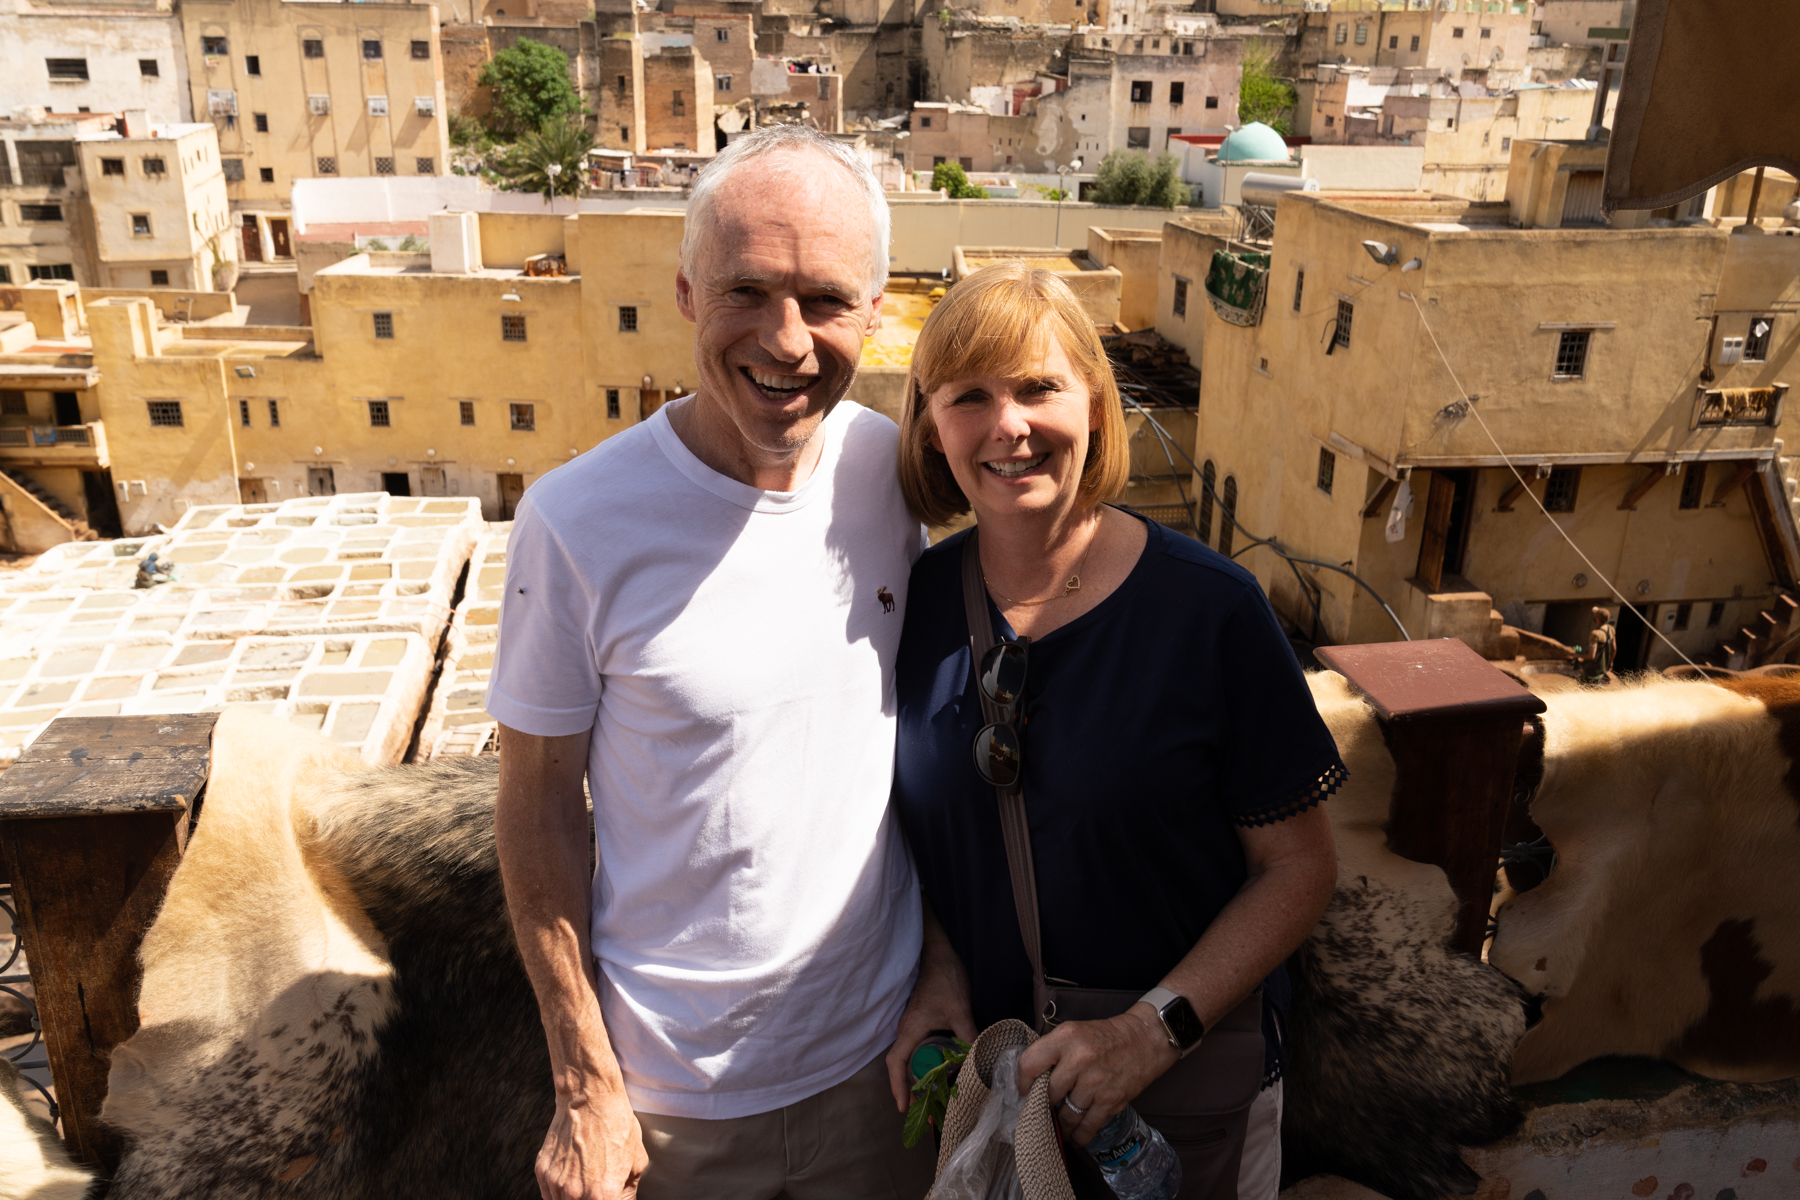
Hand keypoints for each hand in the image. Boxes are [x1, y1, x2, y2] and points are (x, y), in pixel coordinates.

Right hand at [535, 1086, 647, 1199]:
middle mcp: (575, 1195)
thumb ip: (629, 1191)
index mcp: (602, 1196)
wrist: (590, 1099)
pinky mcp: (542, 1172)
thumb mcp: (636, 1161)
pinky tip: (572, 1179)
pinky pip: (549, 1195)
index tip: (612, 1196)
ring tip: (586, 1183)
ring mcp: (556, 1184)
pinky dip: (560, 1193)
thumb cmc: (617, 1126)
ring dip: (575, 1199)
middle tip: (599, 1191)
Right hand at [885, 923, 977, 1110]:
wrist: (937, 953)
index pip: (896, 1063)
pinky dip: (927, 1064)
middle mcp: (907, 1031)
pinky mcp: (921, 1022)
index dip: (898, 1086)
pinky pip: (919, 1049)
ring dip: (921, 1078)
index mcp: (910, 1030)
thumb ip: (968, 1035)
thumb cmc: (944, 978)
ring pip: (912, 1059)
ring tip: (939, 1097)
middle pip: (903, 1067)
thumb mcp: (959, 1009)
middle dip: (913, 1090)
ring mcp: (913, 1026)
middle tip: (931, 1110)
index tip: (904, 1107)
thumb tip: (982, 1061)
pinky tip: (944, 1071)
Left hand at [1015, 1005, 1177, 1146]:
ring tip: (1059, 1124)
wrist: (1145, 1040)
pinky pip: (1087, 1126)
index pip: (1029, 1064)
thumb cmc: (1106, 1036)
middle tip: (1042, 1110)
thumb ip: (1052, 1052)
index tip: (1024, 1090)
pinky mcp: (1110, 1100)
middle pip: (1048, 1094)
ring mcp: (1096, 1082)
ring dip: (1061, 1123)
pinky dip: (1079, 1136)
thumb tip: (1032, 1080)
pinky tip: (1074, 1136)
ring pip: (1066, 1115)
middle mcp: (1079, 1059)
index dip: (1022, 1082)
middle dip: (1044, 1105)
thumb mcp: (1074, 1031)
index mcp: (1066, 1038)